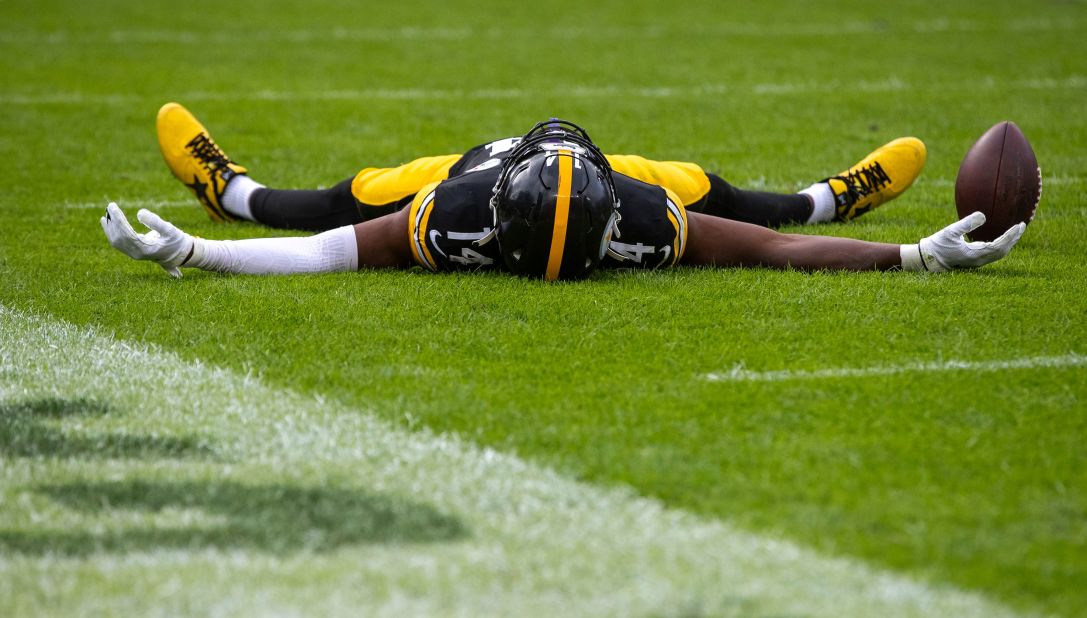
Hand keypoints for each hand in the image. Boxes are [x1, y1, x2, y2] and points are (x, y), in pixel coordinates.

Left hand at [100, 202, 192, 277]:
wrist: (180, 253)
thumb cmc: (176, 241)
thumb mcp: (170, 230)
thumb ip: (156, 222)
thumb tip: (139, 212)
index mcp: (146, 250)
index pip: (127, 234)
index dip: (119, 220)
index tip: (113, 207)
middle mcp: (137, 253)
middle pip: (119, 237)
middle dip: (113, 221)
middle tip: (111, 205)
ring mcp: (133, 253)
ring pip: (116, 240)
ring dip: (110, 226)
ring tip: (107, 211)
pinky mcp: (132, 250)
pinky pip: (117, 241)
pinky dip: (110, 231)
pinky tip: (105, 220)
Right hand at [902, 212, 1025, 271]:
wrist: (928, 259)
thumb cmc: (937, 245)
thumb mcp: (950, 232)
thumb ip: (966, 224)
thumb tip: (983, 215)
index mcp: (974, 255)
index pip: (998, 246)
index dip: (1010, 236)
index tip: (1019, 226)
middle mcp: (978, 260)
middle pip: (1002, 251)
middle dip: (1013, 239)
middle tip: (1021, 225)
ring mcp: (977, 260)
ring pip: (999, 253)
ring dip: (1009, 242)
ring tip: (1015, 230)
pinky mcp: (974, 258)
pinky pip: (993, 252)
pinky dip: (1001, 244)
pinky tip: (1002, 235)